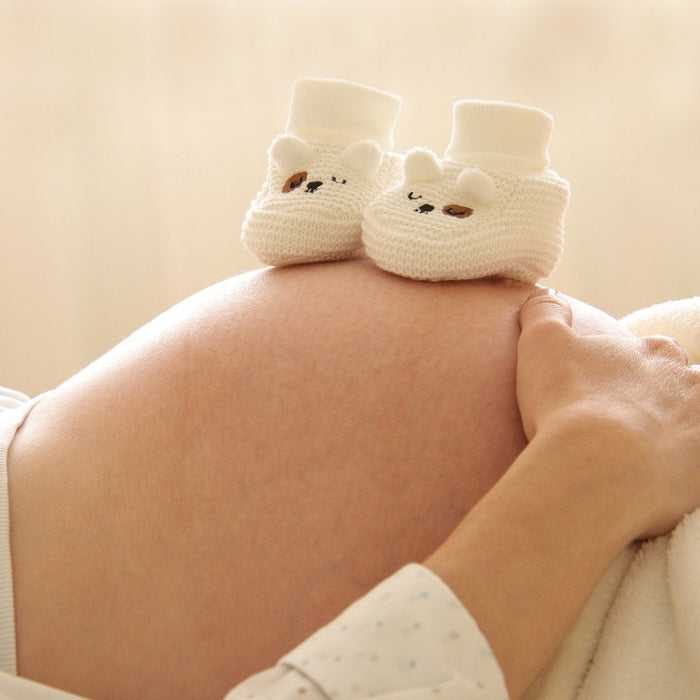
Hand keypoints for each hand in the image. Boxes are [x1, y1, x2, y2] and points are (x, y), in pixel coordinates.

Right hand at [516, 288, 699, 538]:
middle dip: (654, 406)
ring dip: (668, 440)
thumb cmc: (568, 399)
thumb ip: (544, 312)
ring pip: (688, 430)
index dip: (624, 373)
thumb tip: (544, 297)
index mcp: (657, 353)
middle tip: (614, 428)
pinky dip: (671, 477)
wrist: (595, 467)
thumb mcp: (541, 341)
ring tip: (631, 461)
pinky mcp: (699, 479)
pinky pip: (687, 474)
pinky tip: (640, 487)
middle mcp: (692, 388)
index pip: (650, 356)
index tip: (600, 392)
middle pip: (678, 392)